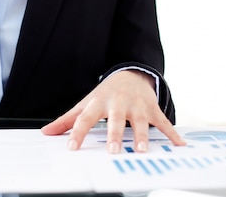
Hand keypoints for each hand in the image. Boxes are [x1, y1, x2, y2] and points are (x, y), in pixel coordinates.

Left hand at [41, 70, 184, 152]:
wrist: (131, 74)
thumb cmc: (105, 94)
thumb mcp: (86, 103)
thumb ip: (68, 120)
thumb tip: (46, 132)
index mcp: (98, 103)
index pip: (85, 119)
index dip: (77, 133)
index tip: (72, 148)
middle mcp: (117, 104)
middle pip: (114, 121)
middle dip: (114, 135)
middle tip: (113, 150)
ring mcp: (136, 106)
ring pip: (139, 122)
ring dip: (141, 136)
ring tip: (141, 150)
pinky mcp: (152, 109)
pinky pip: (163, 122)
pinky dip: (172, 133)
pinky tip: (179, 144)